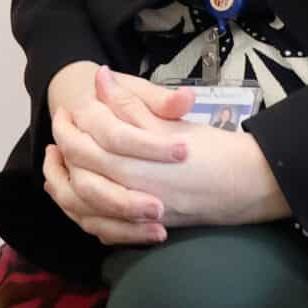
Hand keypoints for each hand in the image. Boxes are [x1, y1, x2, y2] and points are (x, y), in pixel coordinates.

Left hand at [44, 63, 288, 243]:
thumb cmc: (213, 149)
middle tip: (60, 128)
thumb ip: (131, 104)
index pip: (88, 143)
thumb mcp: (171, 122)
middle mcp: (133, 193)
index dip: (73, 123)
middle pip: (80, 173)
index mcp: (137, 163)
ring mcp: (137, 216)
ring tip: (56, 161)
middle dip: (64, 149)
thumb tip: (100, 77)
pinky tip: (74, 196)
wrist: (251, 185)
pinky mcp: (145, 229)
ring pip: (83, 206)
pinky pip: (101, 228)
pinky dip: (81, 213)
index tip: (68, 109)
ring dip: (62, 183)